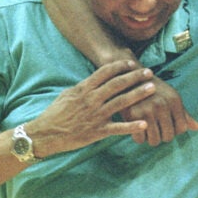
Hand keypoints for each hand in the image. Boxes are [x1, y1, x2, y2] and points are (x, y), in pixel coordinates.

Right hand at [27, 61, 155, 156]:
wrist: (45, 134)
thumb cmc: (55, 113)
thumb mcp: (68, 94)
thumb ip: (84, 87)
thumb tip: (96, 79)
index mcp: (84, 88)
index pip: (105, 72)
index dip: (120, 66)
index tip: (132, 63)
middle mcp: (91, 99)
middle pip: (117, 84)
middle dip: (135, 77)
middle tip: (149, 72)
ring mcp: (96, 115)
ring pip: (121, 102)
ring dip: (138, 94)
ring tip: (152, 89)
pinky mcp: (97, 131)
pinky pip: (118, 128)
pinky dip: (131, 126)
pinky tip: (144, 123)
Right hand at [121, 74, 197, 145]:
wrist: (129, 77)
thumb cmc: (153, 90)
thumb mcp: (171, 97)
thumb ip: (184, 114)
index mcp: (174, 100)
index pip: (182, 129)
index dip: (175, 129)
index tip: (167, 124)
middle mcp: (162, 105)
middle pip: (168, 137)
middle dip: (162, 135)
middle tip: (156, 127)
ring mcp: (147, 110)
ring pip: (154, 141)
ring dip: (151, 137)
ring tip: (147, 127)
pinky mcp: (133, 115)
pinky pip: (140, 140)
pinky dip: (139, 137)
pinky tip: (137, 127)